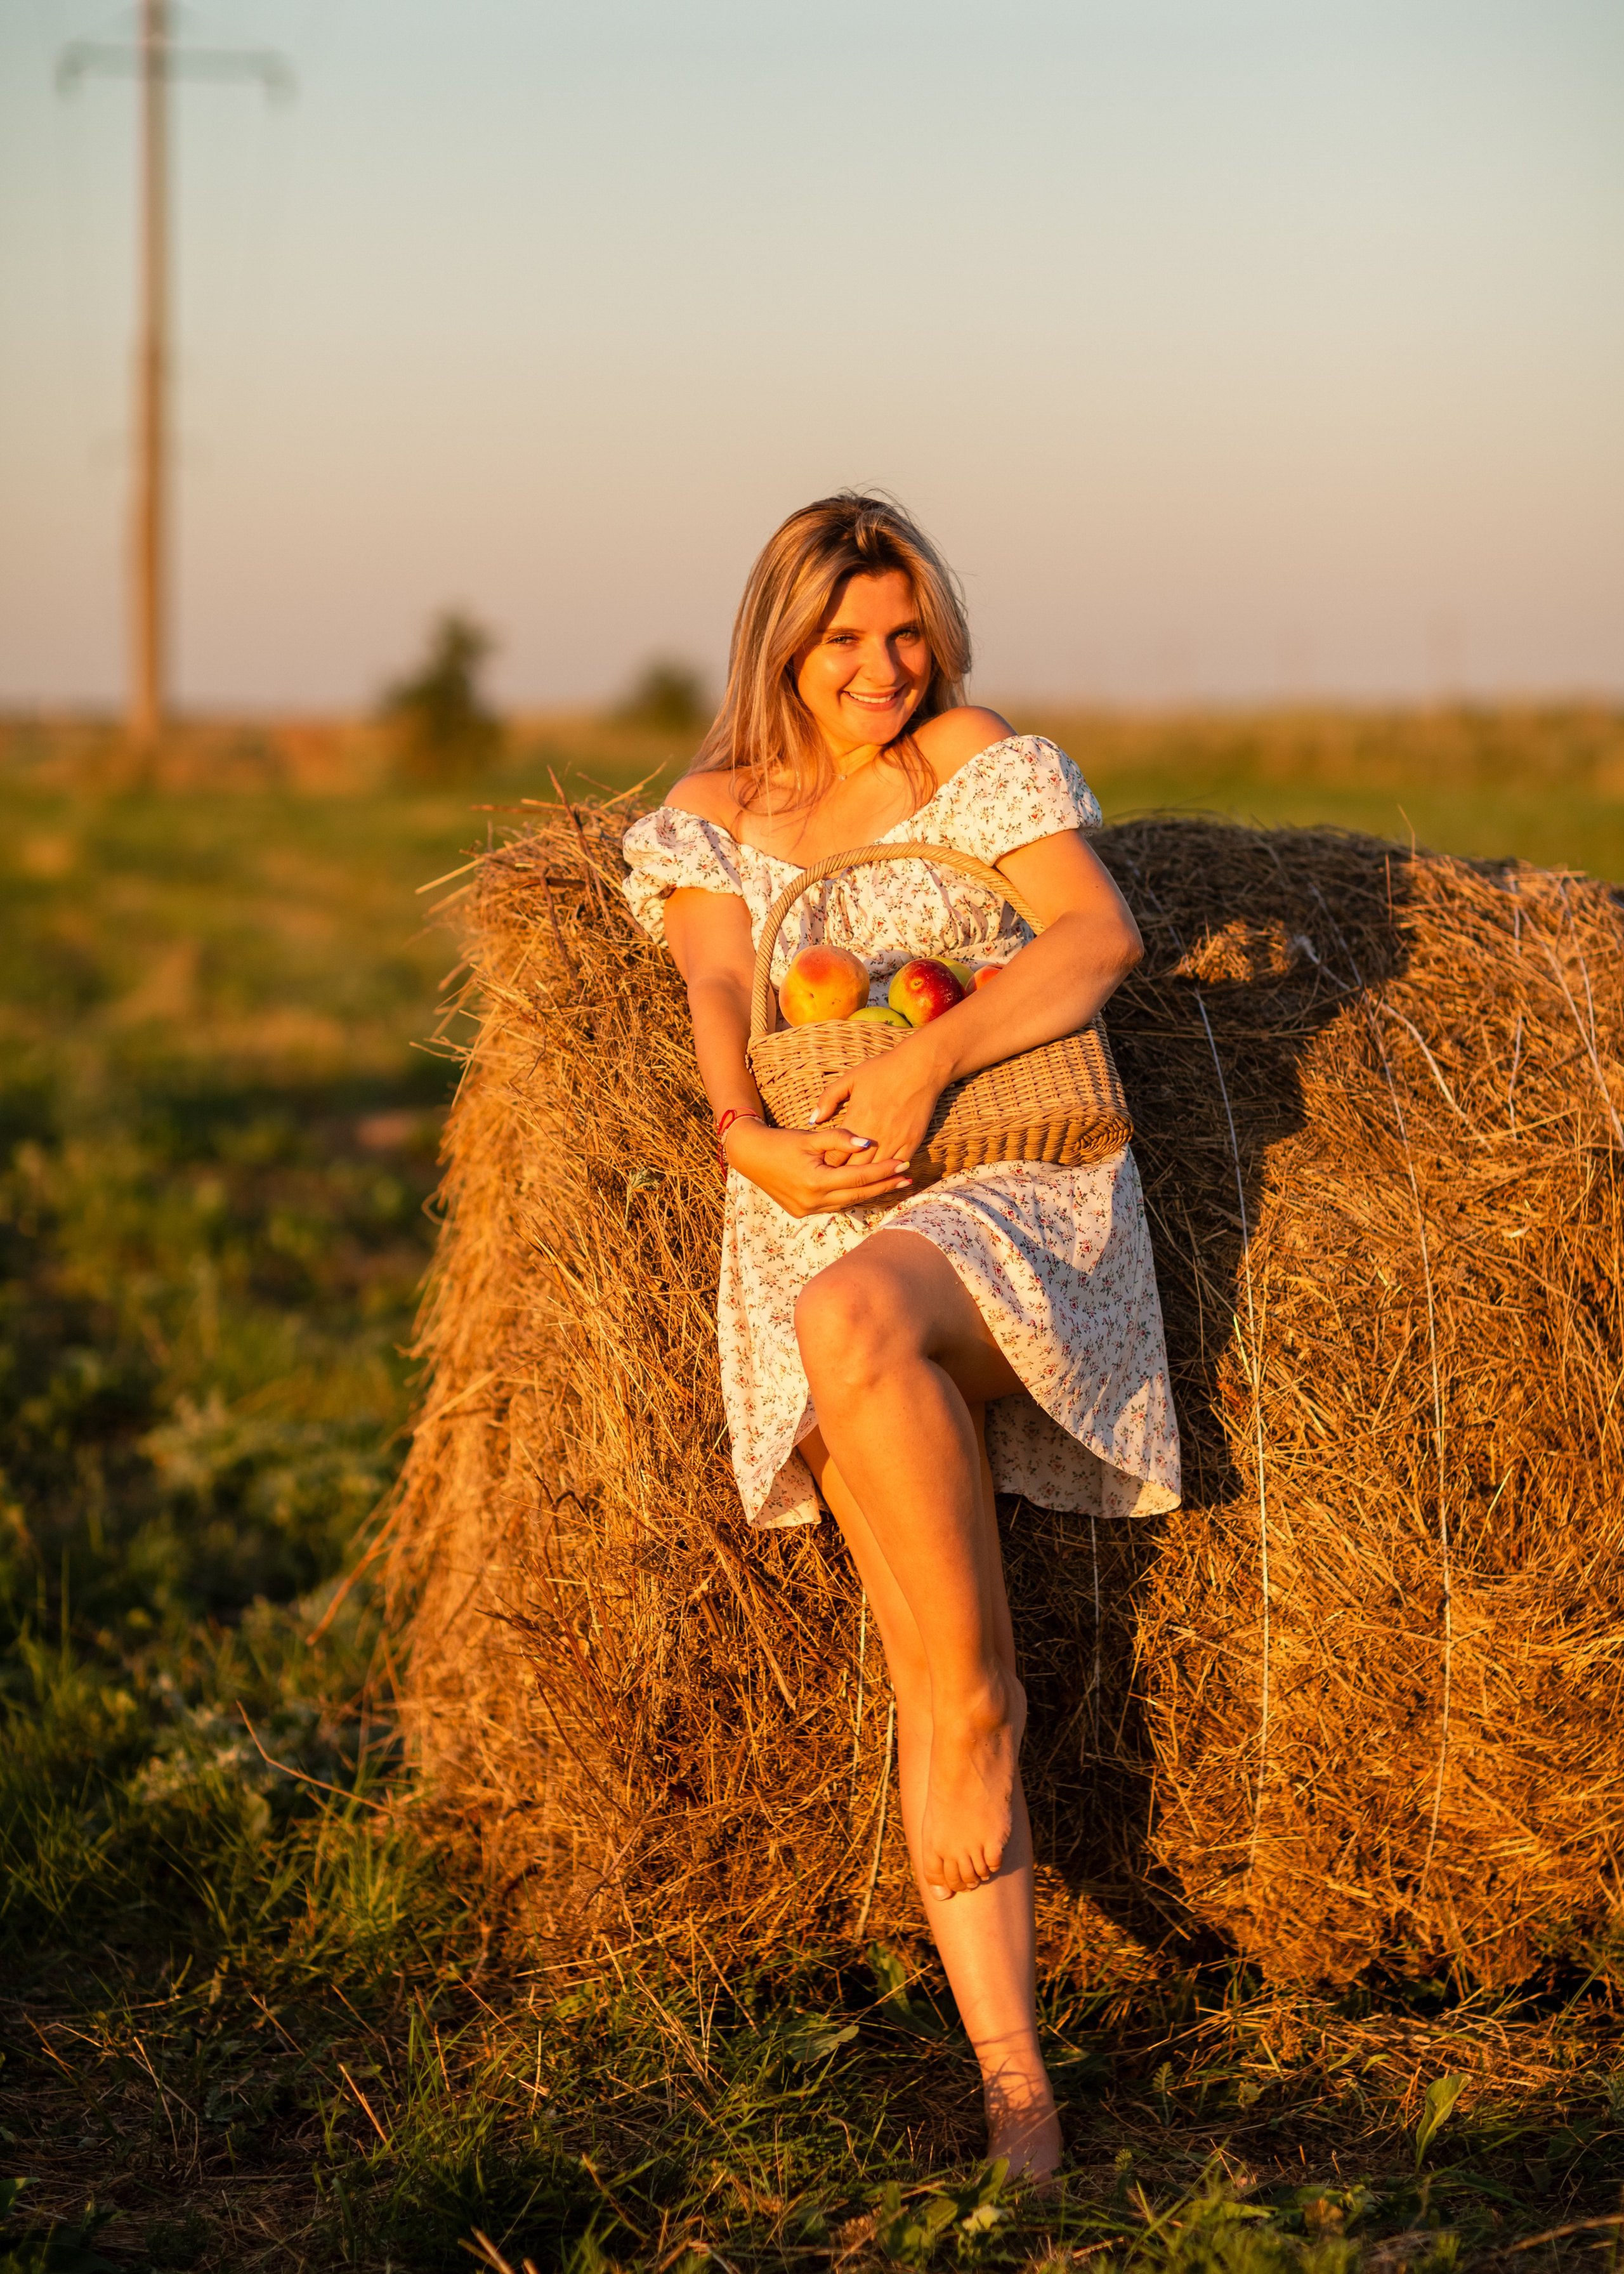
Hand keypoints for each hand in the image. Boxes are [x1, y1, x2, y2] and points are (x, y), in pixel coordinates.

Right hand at [724, 1117, 912, 1216]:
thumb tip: (868, 1143)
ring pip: (847, 1203)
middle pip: (858, 1195)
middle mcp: (812, 1201)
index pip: (859, 1178)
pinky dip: (851, 1197)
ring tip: (893, 1184)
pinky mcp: (801, 1212)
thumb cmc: (781, 1142)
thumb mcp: (810, 1137)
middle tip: (908, 1178)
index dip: (883, 1171)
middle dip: (884, 1186)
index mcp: (816, 1181)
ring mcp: (806, 1210)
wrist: (750, 1155)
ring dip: (870, 1194)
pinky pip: (834, 1206)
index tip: (905, 1164)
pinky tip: (865, 1190)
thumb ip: (840, 1138)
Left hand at [808, 1035, 947, 1168]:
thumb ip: (828, 1099)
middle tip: (834, 1178)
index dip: (826, 1164)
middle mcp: (874, 1136)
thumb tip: (813, 1120)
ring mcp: (895, 1141)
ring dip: (864, 1177)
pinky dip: (888, 1173)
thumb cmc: (883, 1070)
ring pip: (874, 1172)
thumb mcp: (850, 1079)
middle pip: (852, 1169)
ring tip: (853, 1181)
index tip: (822, 1166)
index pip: (834, 1156)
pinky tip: (880, 1176)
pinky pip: (897, 1167)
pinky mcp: (912, 1142)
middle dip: (841, 1176)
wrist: (920, 1067)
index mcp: (855, 1121)